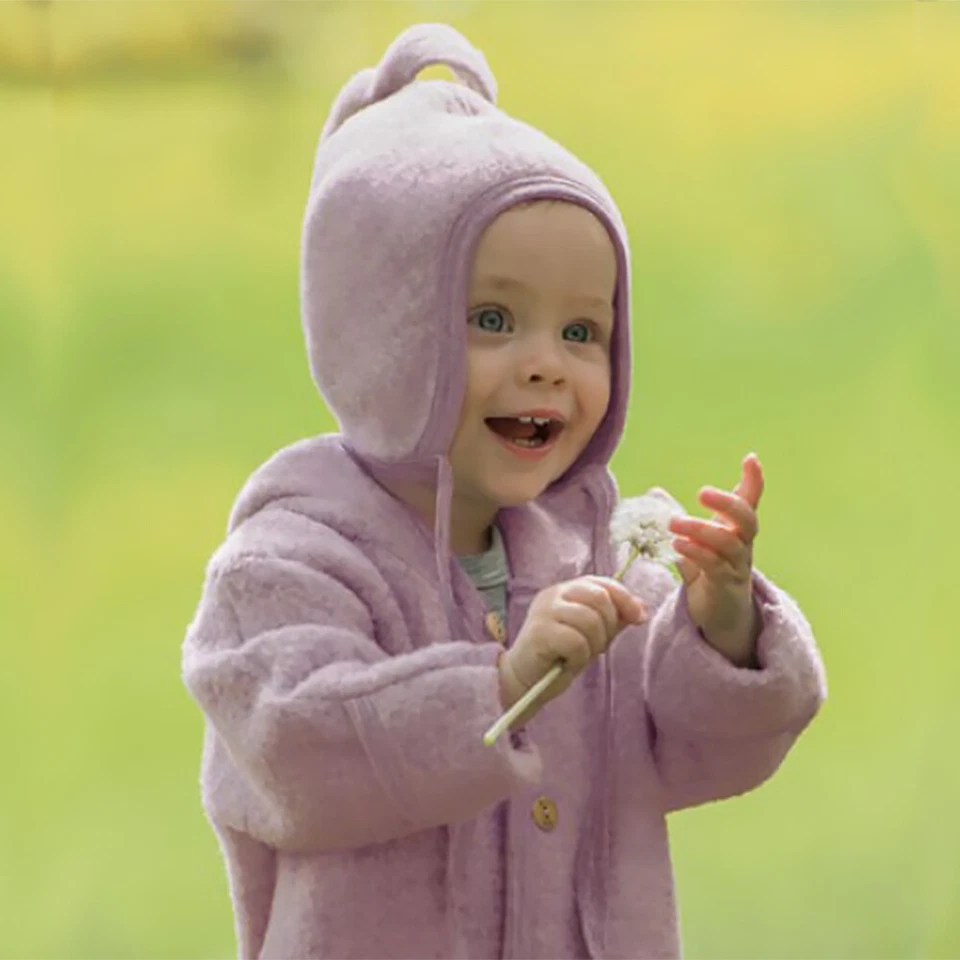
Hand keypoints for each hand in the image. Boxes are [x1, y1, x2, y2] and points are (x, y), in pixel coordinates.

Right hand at [498, 576, 647, 727]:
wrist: (524, 681)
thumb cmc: (557, 656)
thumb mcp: (590, 634)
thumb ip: (612, 619)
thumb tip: (642, 608)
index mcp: (565, 590)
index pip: (601, 583)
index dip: (624, 598)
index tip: (639, 618)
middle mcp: (553, 595)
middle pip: (599, 597)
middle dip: (609, 625)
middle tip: (597, 647)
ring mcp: (544, 611)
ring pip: (590, 620)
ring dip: (594, 645)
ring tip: (580, 656)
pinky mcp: (539, 632)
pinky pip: (576, 642)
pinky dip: (579, 658)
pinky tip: (568, 663)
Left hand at [667, 453, 763, 666]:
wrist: (721, 617)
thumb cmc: (710, 574)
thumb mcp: (694, 543)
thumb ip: (679, 519)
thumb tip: (655, 492)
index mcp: (736, 530)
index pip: (749, 501)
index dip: (753, 480)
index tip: (751, 458)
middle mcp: (742, 545)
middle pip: (746, 519)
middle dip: (727, 503)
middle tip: (703, 493)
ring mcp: (737, 566)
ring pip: (728, 543)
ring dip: (701, 530)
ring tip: (675, 523)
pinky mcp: (726, 586)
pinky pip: (715, 567)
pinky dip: (697, 554)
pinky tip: (679, 547)